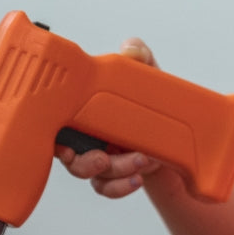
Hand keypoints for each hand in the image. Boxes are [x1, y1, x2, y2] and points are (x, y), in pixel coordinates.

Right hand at [54, 38, 165, 198]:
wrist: (179, 136)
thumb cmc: (153, 104)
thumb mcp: (150, 78)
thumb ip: (141, 59)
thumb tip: (132, 46)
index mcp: (87, 111)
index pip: (59, 124)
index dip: (54, 137)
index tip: (63, 145)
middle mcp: (88, 136)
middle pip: (70, 156)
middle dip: (84, 163)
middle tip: (103, 159)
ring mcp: (100, 156)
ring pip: (92, 173)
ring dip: (114, 172)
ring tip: (140, 161)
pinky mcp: (115, 174)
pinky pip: (107, 188)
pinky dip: (121, 186)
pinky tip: (137, 178)